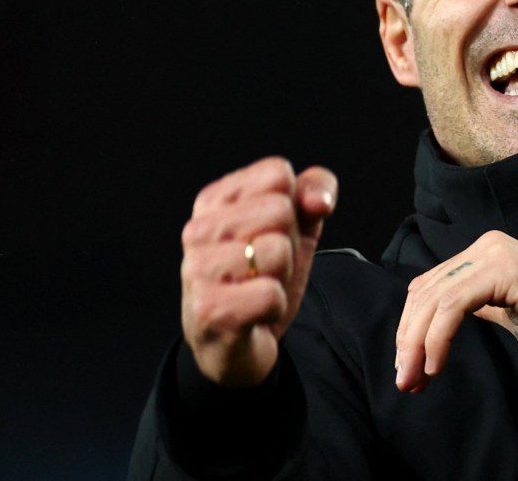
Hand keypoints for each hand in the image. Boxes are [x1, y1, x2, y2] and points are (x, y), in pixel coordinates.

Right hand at [180, 157, 337, 386]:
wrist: (236, 342)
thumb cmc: (263, 276)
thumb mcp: (297, 228)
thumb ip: (315, 194)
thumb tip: (320, 202)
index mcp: (215, 199)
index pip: (278, 174)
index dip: (293, 207)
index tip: (274, 233)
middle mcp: (198, 229)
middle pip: (279, 210)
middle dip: (288, 244)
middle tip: (266, 268)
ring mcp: (198, 269)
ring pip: (277, 251)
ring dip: (281, 277)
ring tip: (257, 288)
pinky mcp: (208, 310)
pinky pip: (271, 295)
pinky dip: (275, 307)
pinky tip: (254, 314)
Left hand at [394, 230, 517, 392]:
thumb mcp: (511, 318)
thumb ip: (480, 308)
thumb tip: (443, 318)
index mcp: (487, 255)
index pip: (431, 287)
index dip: (412, 329)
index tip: (410, 370)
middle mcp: (488, 247)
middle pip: (425, 292)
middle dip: (408, 339)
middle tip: (405, 381)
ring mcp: (495, 254)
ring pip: (434, 299)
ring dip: (417, 344)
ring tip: (415, 379)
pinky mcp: (504, 270)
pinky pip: (453, 305)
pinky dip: (438, 338)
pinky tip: (436, 365)